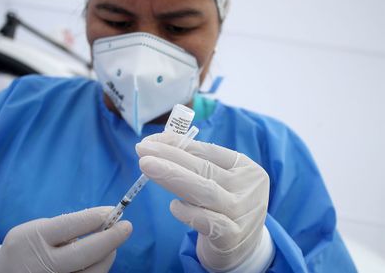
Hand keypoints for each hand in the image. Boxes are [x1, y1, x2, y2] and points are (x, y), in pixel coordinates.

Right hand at [0, 206, 131, 272]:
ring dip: (108, 255)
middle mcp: (43, 264)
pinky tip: (100, 258)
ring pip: (93, 271)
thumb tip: (104, 221)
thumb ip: (65, 226)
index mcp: (34, 238)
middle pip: (85, 253)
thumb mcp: (36, 229)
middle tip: (127, 226)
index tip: (113, 211)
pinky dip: (99, 268)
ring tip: (111, 243)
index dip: (94, 218)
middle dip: (111, 239)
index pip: (70, 225)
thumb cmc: (27, 246)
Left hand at [136, 133, 269, 270]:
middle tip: (142, 149)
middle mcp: (247, 187)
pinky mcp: (233, 237)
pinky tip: (173, 206)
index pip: (207, 150)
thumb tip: (160, 144)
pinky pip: (208, 222)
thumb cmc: (224, 208)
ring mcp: (242, 212)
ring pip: (205, 191)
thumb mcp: (219, 182)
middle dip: (170, 156)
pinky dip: (189, 213)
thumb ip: (197, 165)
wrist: (245, 249)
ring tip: (146, 166)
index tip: (149, 141)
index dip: (177, 144)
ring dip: (173, 177)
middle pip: (204, 168)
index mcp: (244, 166)